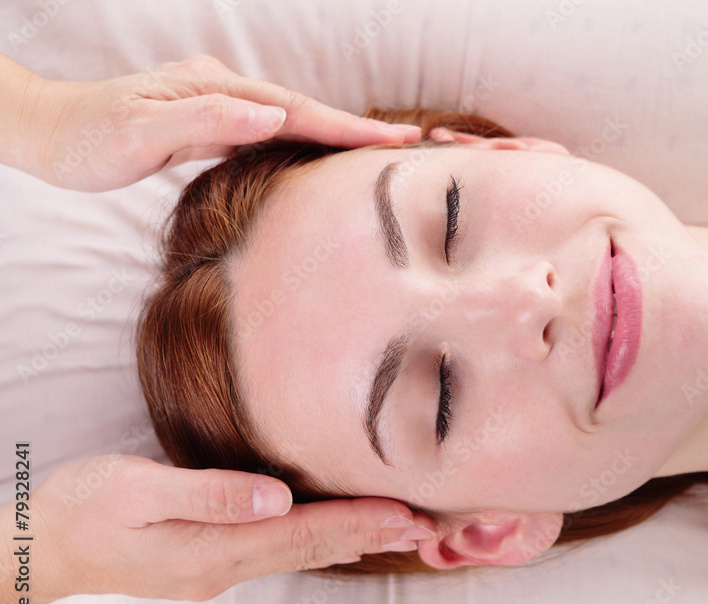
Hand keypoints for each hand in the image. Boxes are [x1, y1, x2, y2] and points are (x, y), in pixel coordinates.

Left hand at [9, 54, 419, 190]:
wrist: (47, 132)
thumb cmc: (86, 140)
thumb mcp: (139, 133)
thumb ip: (206, 122)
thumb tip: (272, 117)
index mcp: (214, 90)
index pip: (294, 111)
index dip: (346, 128)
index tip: (394, 140)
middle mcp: (222, 90)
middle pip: (302, 111)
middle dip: (354, 130)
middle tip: (408, 144)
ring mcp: (217, 104)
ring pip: (289, 121)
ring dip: (332, 137)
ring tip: (376, 153)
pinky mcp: (209, 122)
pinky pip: (269, 133)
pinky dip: (301, 144)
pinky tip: (317, 158)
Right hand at [25, 454, 430, 603]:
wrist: (42, 547)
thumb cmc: (85, 508)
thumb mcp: (138, 490)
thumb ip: (209, 494)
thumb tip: (276, 496)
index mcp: (214, 548)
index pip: (305, 534)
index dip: (359, 522)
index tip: (407, 513)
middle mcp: (225, 566)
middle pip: (312, 549)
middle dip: (371, 534)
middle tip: (426, 525)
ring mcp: (217, 569)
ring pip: (300, 553)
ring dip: (352, 540)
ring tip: (398, 529)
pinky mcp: (208, 561)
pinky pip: (278, 552)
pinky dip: (319, 541)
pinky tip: (336, 535)